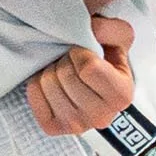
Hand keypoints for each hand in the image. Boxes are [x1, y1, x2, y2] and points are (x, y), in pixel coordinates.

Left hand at [24, 13, 134, 137]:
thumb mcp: (118, 37)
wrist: (93, 82)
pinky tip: (53, 84)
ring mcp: (76, 126)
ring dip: (52, 70)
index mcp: (121, 96)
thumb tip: (91, 29)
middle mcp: (101, 117)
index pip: (88, 68)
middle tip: (73, 63)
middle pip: (66, 75)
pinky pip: (33, 94)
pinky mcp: (53, 127)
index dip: (81, 53)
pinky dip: (38, 82)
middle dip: (66, 60)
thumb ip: (109, 28)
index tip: (84, 53)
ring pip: (48, 84)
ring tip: (64, 73)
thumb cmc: (105, 59)